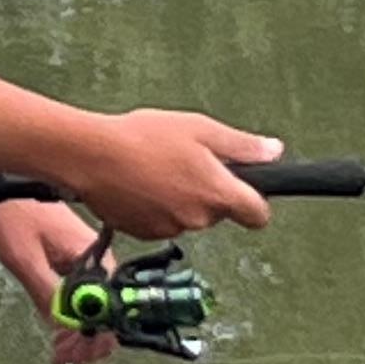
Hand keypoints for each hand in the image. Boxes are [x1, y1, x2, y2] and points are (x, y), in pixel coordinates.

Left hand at [0, 199, 116, 363]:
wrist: (9, 192)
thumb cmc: (17, 216)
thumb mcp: (25, 258)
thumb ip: (46, 291)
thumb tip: (62, 325)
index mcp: (96, 258)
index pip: (109, 309)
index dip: (93, 336)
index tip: (73, 351)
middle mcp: (101, 264)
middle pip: (108, 316)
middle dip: (89, 343)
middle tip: (63, 358)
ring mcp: (91, 268)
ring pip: (96, 313)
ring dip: (81, 338)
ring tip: (60, 355)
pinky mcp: (80, 270)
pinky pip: (84, 303)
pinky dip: (75, 324)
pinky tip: (60, 339)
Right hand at [70, 111, 281, 237]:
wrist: (91, 156)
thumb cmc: (143, 137)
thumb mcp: (200, 129)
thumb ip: (242, 146)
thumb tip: (273, 152)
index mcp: (218, 193)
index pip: (258, 215)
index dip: (254, 202)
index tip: (245, 190)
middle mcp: (199, 218)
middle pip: (218, 212)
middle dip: (207, 192)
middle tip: (185, 162)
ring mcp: (171, 229)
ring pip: (188, 217)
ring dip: (180, 199)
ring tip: (156, 170)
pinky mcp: (144, 234)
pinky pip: (161, 223)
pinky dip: (155, 208)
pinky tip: (139, 184)